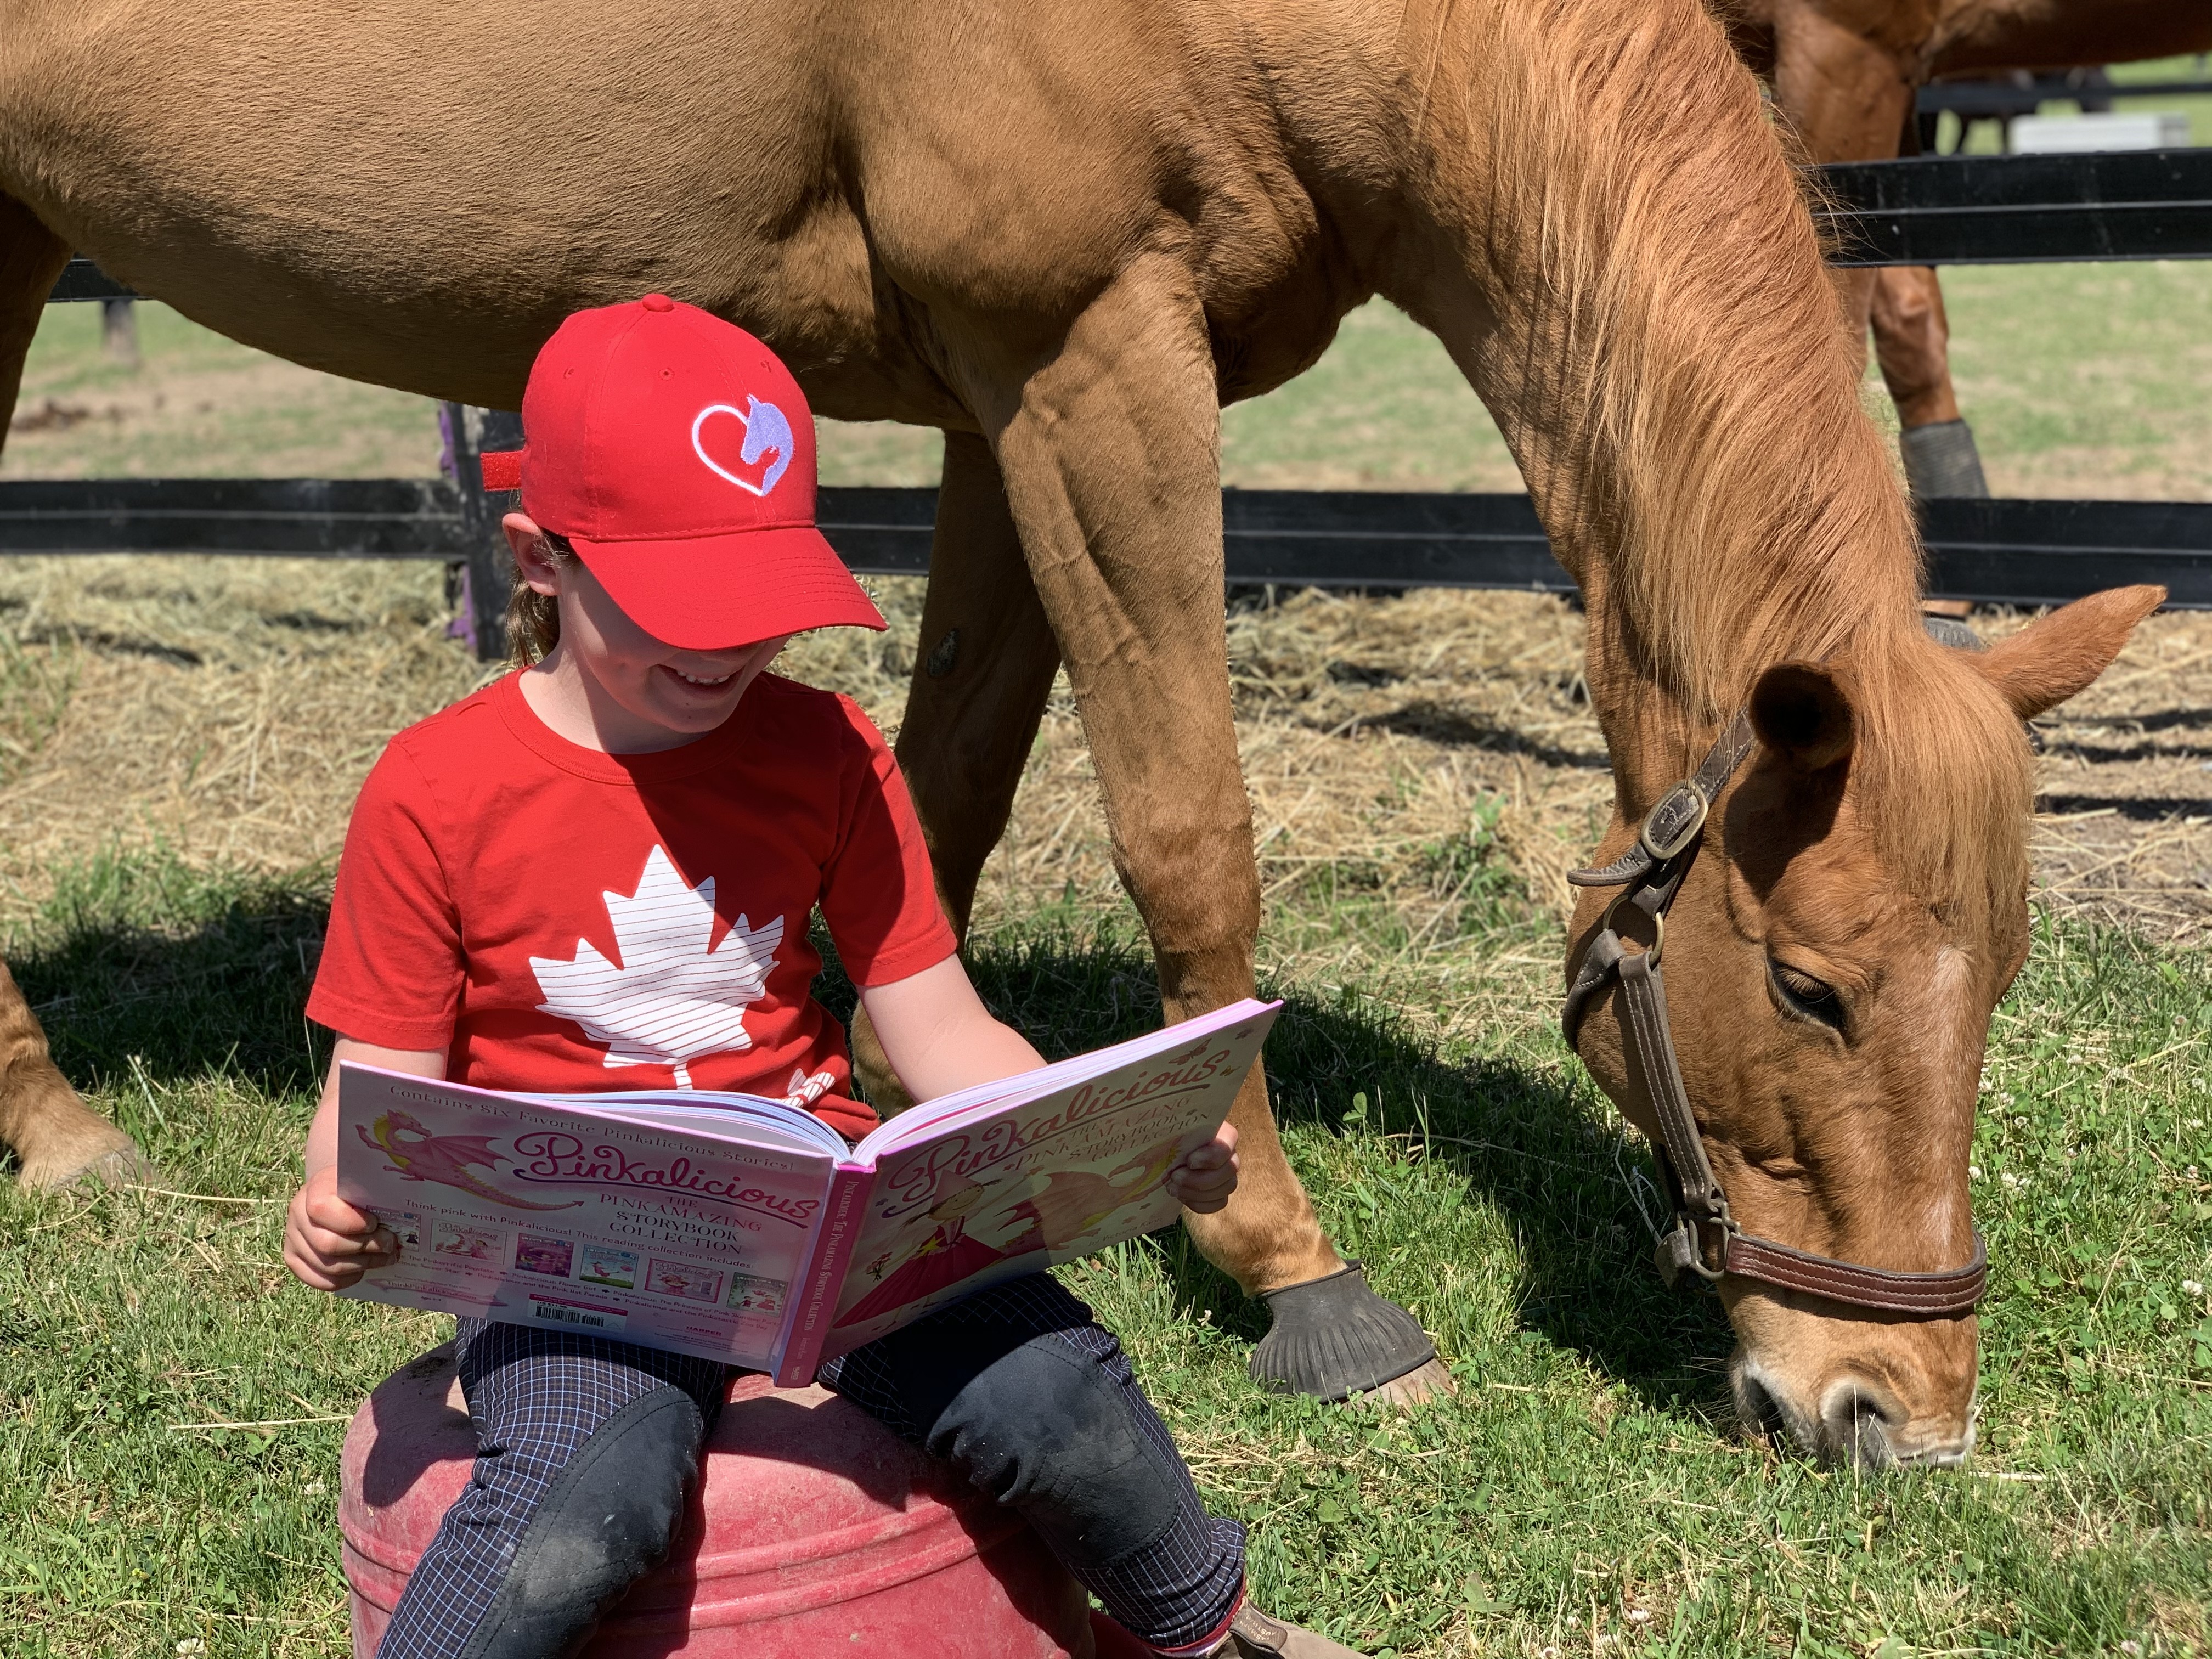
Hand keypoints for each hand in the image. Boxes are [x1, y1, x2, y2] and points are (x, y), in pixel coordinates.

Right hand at [283, 1164, 397, 1289]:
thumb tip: (406, 1212)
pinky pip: (321, 1281)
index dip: (351, 1221)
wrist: (335, 1193)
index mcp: (313, 1190)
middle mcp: (297, 1215)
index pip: (321, 1209)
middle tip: (391, 1244)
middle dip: (366, 1247)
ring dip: (362, 1265)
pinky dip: (347, 1280)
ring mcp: (292, 1239)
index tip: (375, 1223)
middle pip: (327, 1244)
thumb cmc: (357, 1188)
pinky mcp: (294, 1260)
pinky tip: (363, 1270)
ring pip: (327, 1266)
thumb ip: (377, 1194)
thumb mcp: (365, 1182)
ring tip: (385, 1257)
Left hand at [1165, 1124, 1239, 1214]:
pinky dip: (1199, 1203)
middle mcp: (1230, 1154)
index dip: (1210, 1157)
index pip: (1226, 1145)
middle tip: (1174, 1177)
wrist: (1171, 1152)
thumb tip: (1158, 1117)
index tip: (1189, 1161)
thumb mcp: (1174, 1127)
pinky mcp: (1221, 1192)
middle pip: (1229, 1170)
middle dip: (1199, 1179)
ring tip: (1172, 1188)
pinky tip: (1182, 1195)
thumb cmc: (1173, 1135)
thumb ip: (1173, 1123)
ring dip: (1197, 1193)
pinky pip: (1218, 1203)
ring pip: (1225, 1189)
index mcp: (1222, 1133)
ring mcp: (1228, 1175)